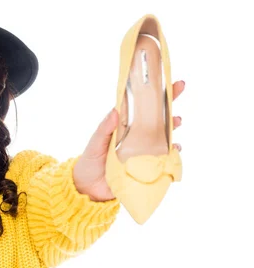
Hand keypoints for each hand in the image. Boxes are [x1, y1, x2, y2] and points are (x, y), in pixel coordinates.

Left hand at [72, 80, 184, 201]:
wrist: (88, 188)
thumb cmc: (90, 162)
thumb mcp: (95, 143)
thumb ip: (105, 128)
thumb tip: (115, 111)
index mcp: (124, 128)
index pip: (139, 108)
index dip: (152, 94)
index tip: (164, 79)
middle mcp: (136, 138)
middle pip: (156, 119)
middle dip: (169, 104)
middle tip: (179, 89)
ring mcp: (143, 152)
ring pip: (163, 137)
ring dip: (172, 128)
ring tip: (177, 121)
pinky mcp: (147, 168)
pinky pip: (164, 159)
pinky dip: (172, 153)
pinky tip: (175, 149)